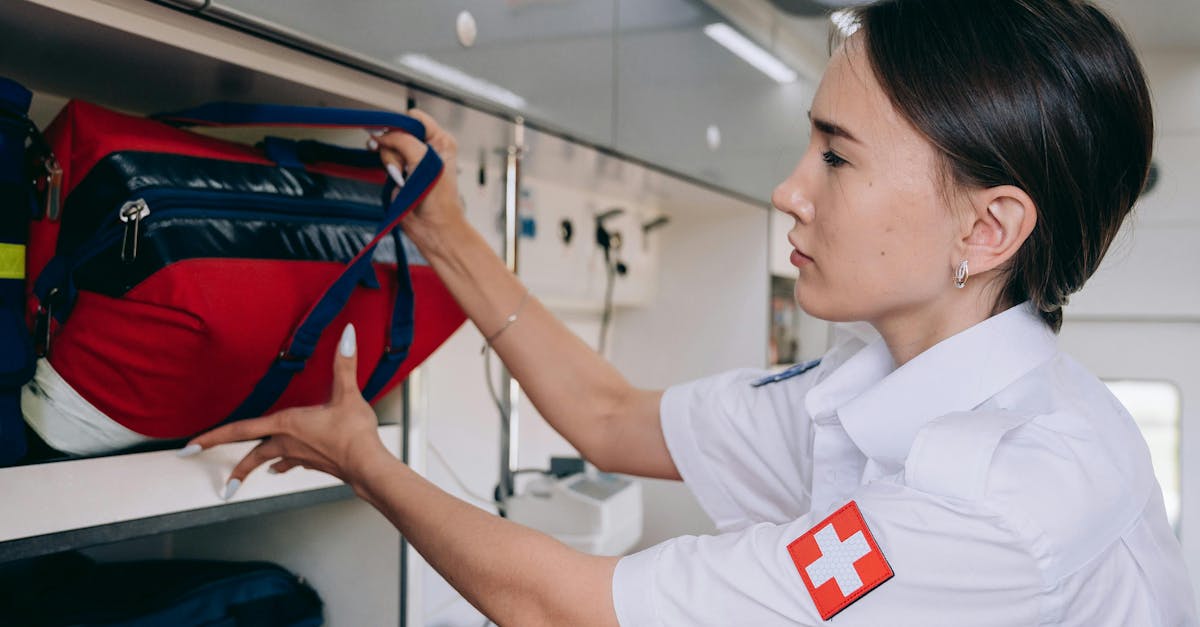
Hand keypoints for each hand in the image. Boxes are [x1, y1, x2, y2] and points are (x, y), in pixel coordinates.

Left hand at [180, 323, 391, 499]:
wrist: (367, 466)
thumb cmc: (354, 434)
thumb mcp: (347, 394)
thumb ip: (344, 363)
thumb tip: (348, 335)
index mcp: (287, 424)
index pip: (240, 430)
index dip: (212, 438)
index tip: (189, 449)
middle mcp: (288, 443)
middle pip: (253, 454)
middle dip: (235, 467)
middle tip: (220, 482)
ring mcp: (300, 456)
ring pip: (270, 461)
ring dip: (255, 467)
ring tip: (245, 475)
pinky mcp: (314, 464)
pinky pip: (291, 464)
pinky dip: (284, 465)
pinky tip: (282, 469)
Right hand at [370, 108, 463, 232]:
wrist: (432, 227)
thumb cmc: (437, 199)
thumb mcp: (423, 160)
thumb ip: (403, 140)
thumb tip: (381, 133)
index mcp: (441, 140)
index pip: (415, 118)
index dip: (400, 124)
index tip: (389, 134)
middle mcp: (427, 147)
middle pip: (398, 131)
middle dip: (395, 146)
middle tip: (403, 164)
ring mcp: (413, 159)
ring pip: (389, 145)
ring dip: (391, 160)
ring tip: (403, 176)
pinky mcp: (401, 170)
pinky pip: (385, 158)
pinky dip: (388, 166)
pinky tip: (397, 178)